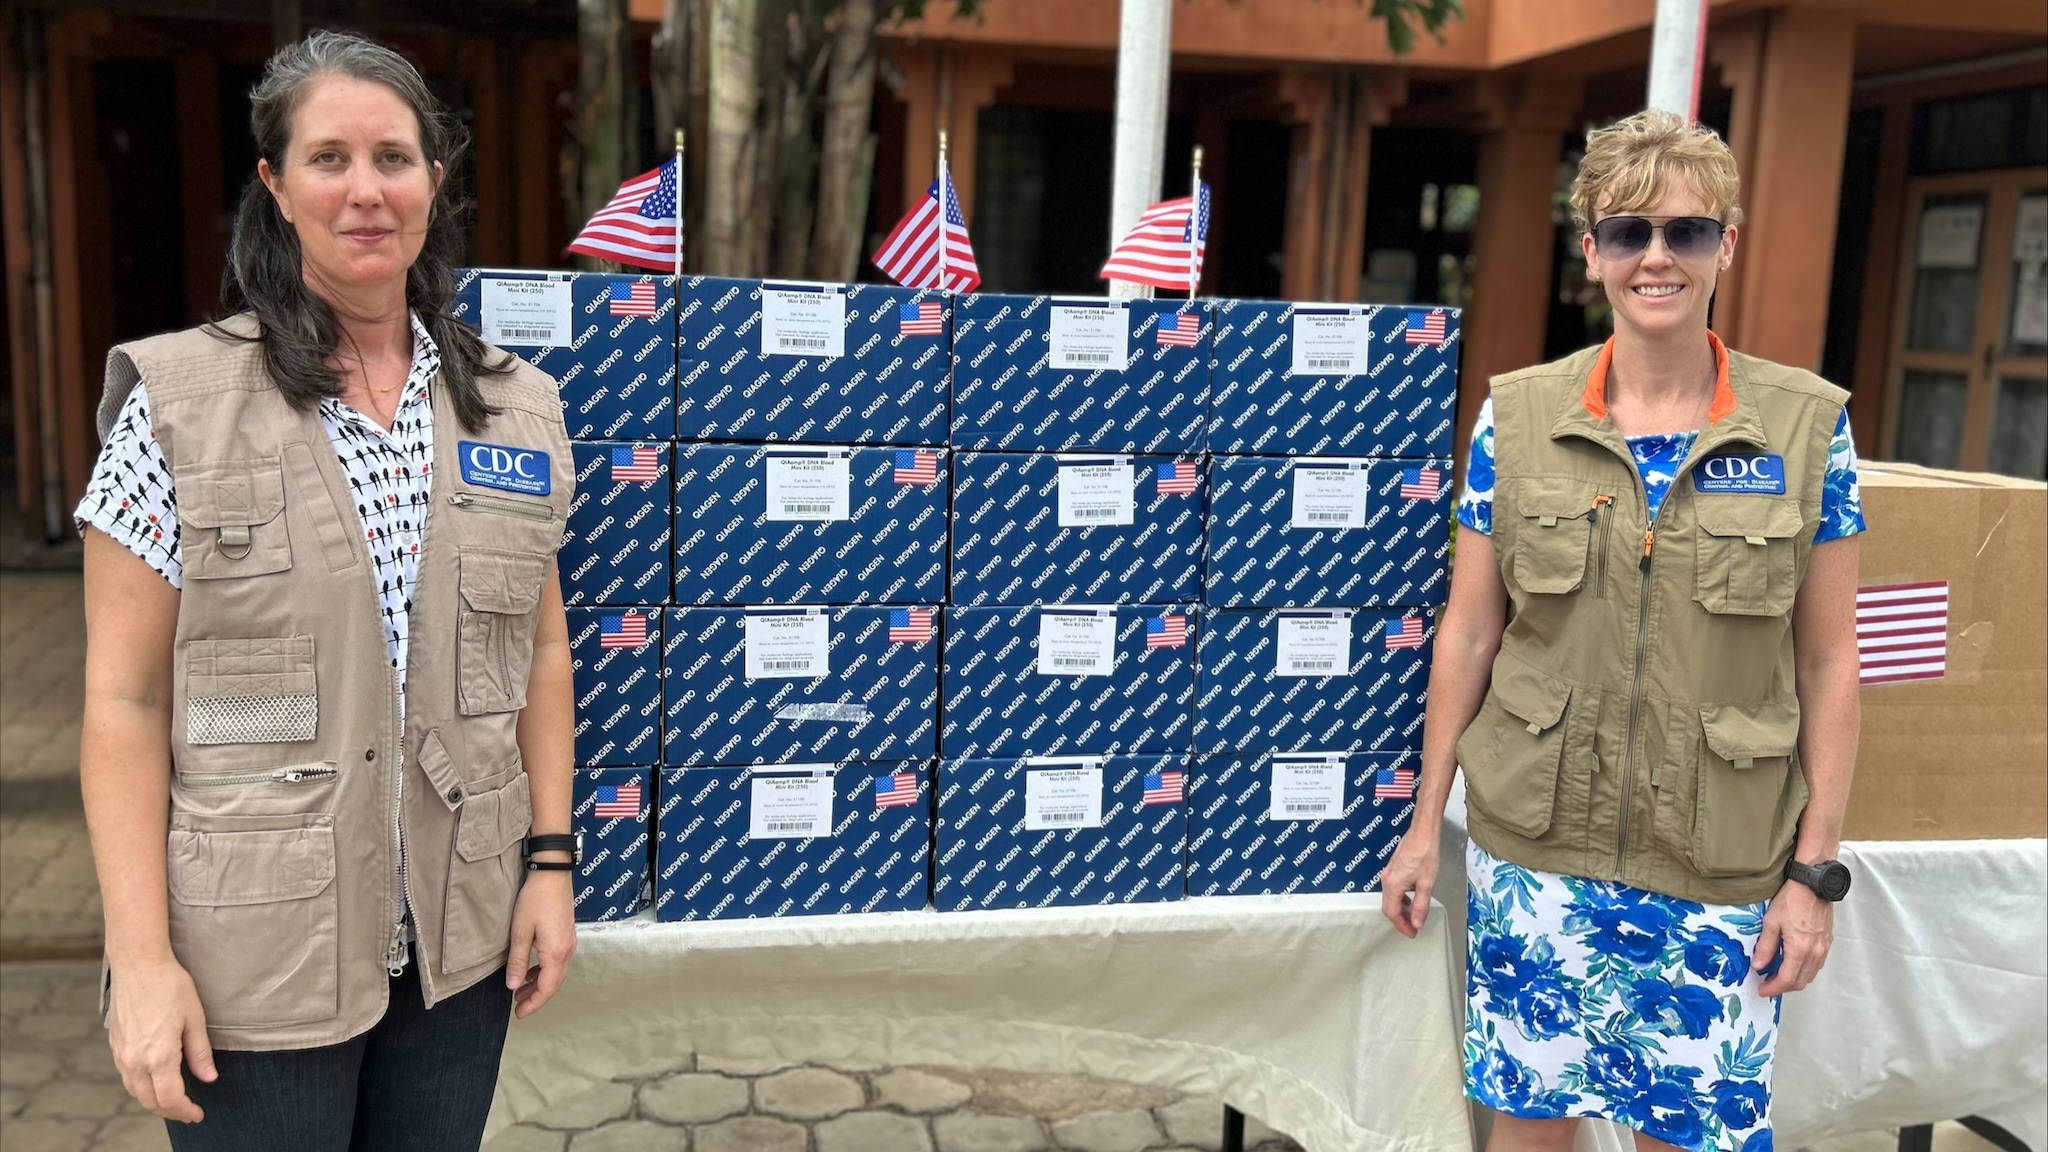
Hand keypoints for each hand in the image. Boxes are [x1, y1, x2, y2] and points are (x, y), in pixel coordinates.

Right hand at [107, 957, 215, 1122]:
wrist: (138, 964)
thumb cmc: (170, 985)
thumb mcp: (195, 1018)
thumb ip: (200, 1052)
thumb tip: (209, 1078)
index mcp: (158, 1055)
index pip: (170, 1098)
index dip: (185, 1111)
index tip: (197, 1114)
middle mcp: (134, 1059)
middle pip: (150, 1100)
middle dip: (170, 1111)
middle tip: (189, 1112)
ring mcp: (121, 1053)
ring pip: (135, 1092)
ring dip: (154, 1102)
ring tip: (173, 1102)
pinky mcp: (115, 1045)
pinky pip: (126, 1077)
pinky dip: (141, 1087)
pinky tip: (154, 1082)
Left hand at [506, 870, 577, 1018]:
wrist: (552, 874)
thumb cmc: (535, 899)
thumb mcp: (520, 931)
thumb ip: (518, 961)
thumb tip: (514, 986)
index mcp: (556, 952)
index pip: (547, 988)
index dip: (533, 1003)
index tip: (519, 1013)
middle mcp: (567, 950)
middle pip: (554, 983)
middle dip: (537, 997)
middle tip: (519, 1007)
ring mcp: (570, 942)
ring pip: (557, 973)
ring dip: (540, 985)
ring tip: (521, 991)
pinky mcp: (567, 935)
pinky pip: (558, 962)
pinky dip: (545, 971)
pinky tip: (532, 971)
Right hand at [1379, 832, 1439, 938]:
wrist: (1423, 832)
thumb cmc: (1425, 854)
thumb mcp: (1427, 884)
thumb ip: (1421, 905)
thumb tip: (1416, 923)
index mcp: (1393, 884)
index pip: (1392, 913)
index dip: (1402, 926)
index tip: (1412, 933)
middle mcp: (1387, 879)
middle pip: (1388, 907)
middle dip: (1400, 920)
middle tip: (1413, 928)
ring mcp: (1388, 873)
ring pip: (1390, 898)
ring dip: (1400, 910)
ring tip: (1412, 917)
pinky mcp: (1393, 868)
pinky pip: (1393, 889)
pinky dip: (1400, 899)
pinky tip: (1409, 899)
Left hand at [1755, 879, 1833, 995]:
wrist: (1813, 884)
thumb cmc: (1792, 900)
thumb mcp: (1771, 922)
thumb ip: (1765, 947)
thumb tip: (1758, 965)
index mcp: (1800, 950)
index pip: (1786, 980)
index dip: (1773, 988)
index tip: (1762, 990)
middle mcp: (1815, 953)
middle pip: (1800, 982)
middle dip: (1783, 987)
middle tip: (1767, 984)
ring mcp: (1823, 948)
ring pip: (1810, 975)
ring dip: (1794, 980)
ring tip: (1777, 974)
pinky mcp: (1827, 942)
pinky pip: (1816, 965)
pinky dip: (1804, 970)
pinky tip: (1793, 963)